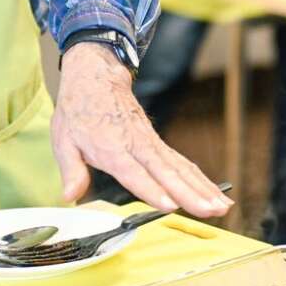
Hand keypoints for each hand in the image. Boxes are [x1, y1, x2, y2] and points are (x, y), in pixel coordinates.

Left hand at [53, 43, 231, 217]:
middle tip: (210, 210)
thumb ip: (71, 170)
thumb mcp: (63, 137)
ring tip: (222, 206)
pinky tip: (215, 193)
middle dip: (190, 194)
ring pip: (181, 168)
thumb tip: (69, 196)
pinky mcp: (158, 144)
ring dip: (203, 188)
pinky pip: (183, 164)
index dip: (152, 189)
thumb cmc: (80, 108)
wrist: (96, 74)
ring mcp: (151, 143)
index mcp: (111, 148)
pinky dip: (201, 179)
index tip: (170, 204)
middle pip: (167, 173)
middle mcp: (137, 146)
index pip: (135, 173)